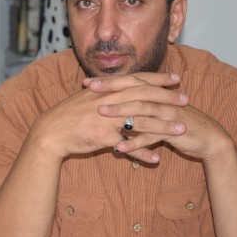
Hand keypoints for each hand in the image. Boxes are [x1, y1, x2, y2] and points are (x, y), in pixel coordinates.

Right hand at [29, 72, 185, 161]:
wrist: (50, 132)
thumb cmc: (67, 115)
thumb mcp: (87, 97)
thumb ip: (104, 92)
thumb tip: (118, 87)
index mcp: (106, 90)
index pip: (137, 79)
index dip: (157, 78)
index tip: (175, 78)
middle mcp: (109, 101)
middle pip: (144, 97)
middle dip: (167, 98)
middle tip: (186, 100)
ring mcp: (107, 119)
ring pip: (141, 121)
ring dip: (164, 126)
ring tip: (181, 129)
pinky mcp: (103, 137)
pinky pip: (128, 146)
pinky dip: (143, 152)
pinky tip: (156, 158)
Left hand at [89, 73, 231, 160]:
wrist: (208, 139)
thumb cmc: (178, 124)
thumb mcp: (159, 111)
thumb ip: (141, 104)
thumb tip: (118, 100)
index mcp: (156, 93)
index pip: (129, 82)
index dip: (109, 82)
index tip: (88, 82)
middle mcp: (162, 99)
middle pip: (133, 90)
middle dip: (111, 90)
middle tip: (90, 90)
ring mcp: (168, 114)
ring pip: (142, 110)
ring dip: (120, 112)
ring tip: (100, 114)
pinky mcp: (174, 131)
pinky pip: (152, 137)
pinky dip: (135, 143)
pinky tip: (119, 148)